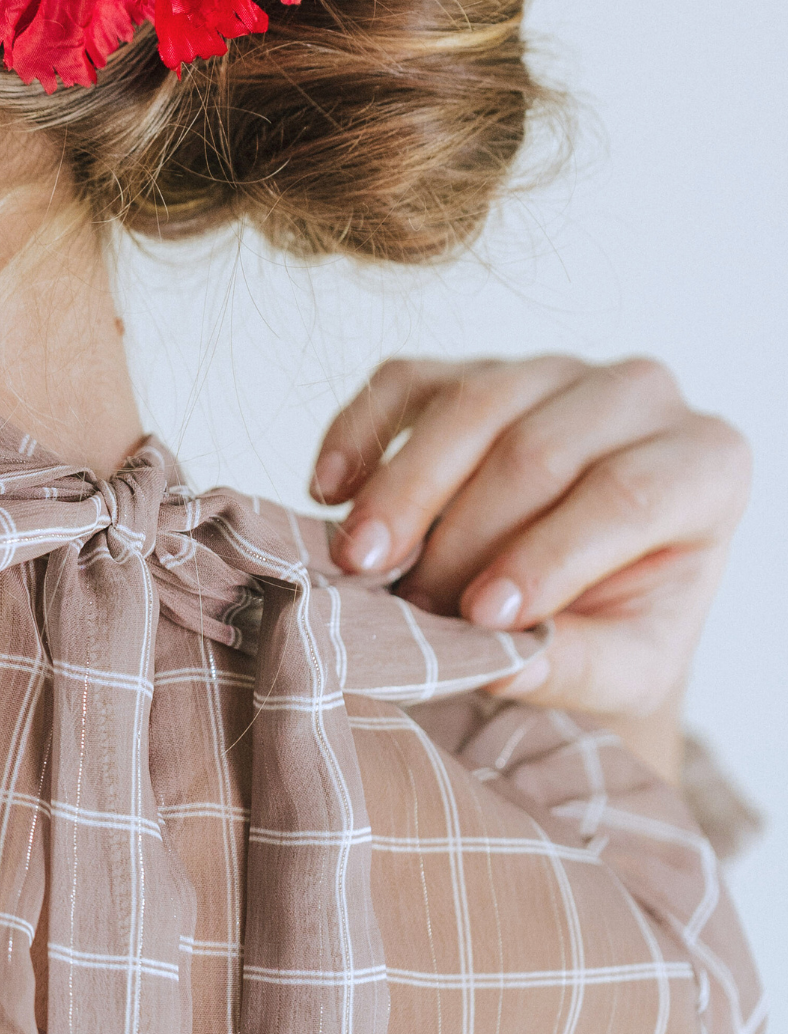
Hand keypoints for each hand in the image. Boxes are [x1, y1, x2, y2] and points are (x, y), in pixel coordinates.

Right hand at [311, 355, 749, 778]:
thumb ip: (577, 666)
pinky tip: (327, 491)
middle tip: (411, 611)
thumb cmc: (620, 624)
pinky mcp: (474, 366)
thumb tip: (499, 663)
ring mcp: (552, 369)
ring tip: (359, 562)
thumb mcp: (625, 667)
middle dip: (464, 535)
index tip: (481, 617)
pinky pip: (408, 381)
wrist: (588, 593)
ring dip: (404, 489)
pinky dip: (360, 433)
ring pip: (473, 404)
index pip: (627, 495)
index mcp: (706, 463)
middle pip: (539, 449)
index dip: (548, 555)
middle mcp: (640, 395)